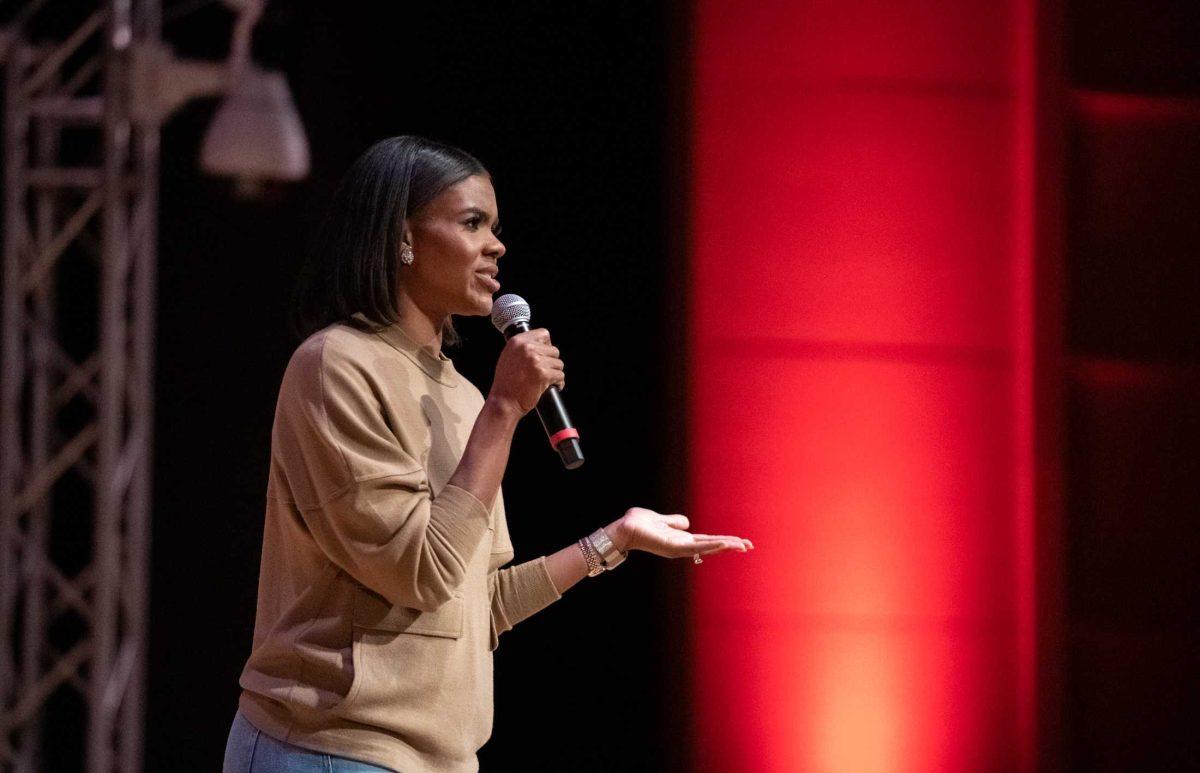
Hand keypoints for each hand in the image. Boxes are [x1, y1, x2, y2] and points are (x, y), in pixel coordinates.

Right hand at [488, 328, 564, 415]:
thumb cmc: (505, 383)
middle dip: (552, 362)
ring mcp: (536, 361)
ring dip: (555, 373)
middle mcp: (527, 348)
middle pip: (554, 350)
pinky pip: (560, 376)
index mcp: (518, 341)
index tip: (545, 354)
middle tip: (545, 372)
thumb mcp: (509, 357)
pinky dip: (558, 383)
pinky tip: (551, 387)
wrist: (504, 401)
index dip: (547, 345)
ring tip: (546, 380)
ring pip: (559, 363)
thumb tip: (541, 344)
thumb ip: (522, 348)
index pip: (544, 334)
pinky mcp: (543, 374)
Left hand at [608, 507, 753, 559]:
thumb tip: (687, 523)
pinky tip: (724, 544)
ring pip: (708, 548)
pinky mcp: (674, 547)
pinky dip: (711, 545)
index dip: (723, 541)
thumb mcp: (660, 519)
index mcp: (681, 540)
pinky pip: (696, 547)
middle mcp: (682, 547)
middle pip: (711, 546)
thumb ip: (674, 522)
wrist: (624, 529)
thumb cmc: (638, 525)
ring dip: (725, 546)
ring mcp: (679, 549)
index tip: (740, 542)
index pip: (707, 541)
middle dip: (730, 546)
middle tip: (749, 546)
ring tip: (742, 546)